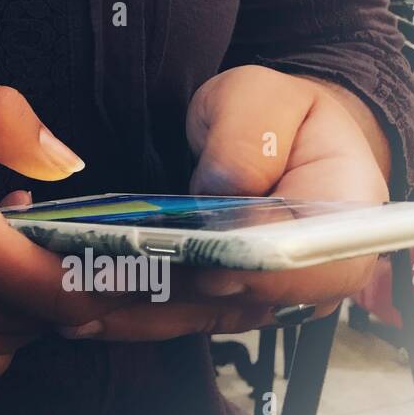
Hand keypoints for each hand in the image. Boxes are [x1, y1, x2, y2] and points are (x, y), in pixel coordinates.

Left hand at [67, 65, 387, 341]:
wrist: (277, 138)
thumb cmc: (279, 114)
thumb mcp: (266, 99)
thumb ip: (249, 139)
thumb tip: (223, 192)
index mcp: (344, 222)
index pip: (316, 265)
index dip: (263, 271)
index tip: (207, 266)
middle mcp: (305, 277)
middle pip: (239, 299)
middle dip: (167, 293)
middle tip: (96, 285)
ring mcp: (257, 296)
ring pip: (192, 315)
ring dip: (128, 310)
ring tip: (68, 298)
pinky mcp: (214, 302)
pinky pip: (170, 314)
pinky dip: (122, 311)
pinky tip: (73, 308)